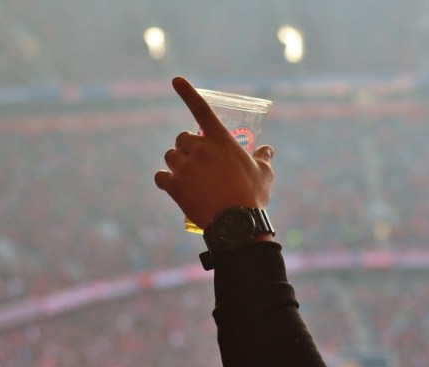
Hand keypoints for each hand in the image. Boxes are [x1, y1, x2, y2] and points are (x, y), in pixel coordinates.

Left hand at [155, 76, 273, 229]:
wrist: (236, 225)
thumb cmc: (252, 197)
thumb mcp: (264, 174)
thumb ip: (263, 158)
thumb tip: (268, 149)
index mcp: (222, 141)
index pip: (201, 110)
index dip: (188, 93)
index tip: (176, 79)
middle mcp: (201, 149)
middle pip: (182, 139)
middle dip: (187, 148)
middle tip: (197, 163)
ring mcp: (186, 166)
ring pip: (170, 156)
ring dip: (176, 164)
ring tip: (189, 178)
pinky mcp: (174, 185)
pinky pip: (160, 176)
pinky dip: (165, 181)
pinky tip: (173, 187)